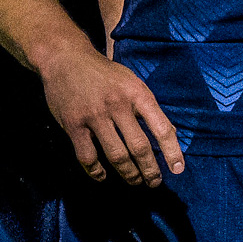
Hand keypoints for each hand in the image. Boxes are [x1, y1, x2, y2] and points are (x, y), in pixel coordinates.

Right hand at [37, 43, 183, 186]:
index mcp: (136, 92)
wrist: (65, 58)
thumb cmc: (103, 74)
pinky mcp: (73, 124)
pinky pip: (88, 157)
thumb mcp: (131, 82)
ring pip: (117, 156)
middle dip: (150, 171)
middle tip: (154, 182)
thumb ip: (148, 107)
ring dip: (129, 174)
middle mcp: (117, 104)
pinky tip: (103, 175)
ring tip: (135, 181)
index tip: (178, 169)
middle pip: (139, 147)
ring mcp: (93, 115)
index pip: (161, 127)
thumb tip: (171, 134)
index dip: (173, 151)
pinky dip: (96, 172)